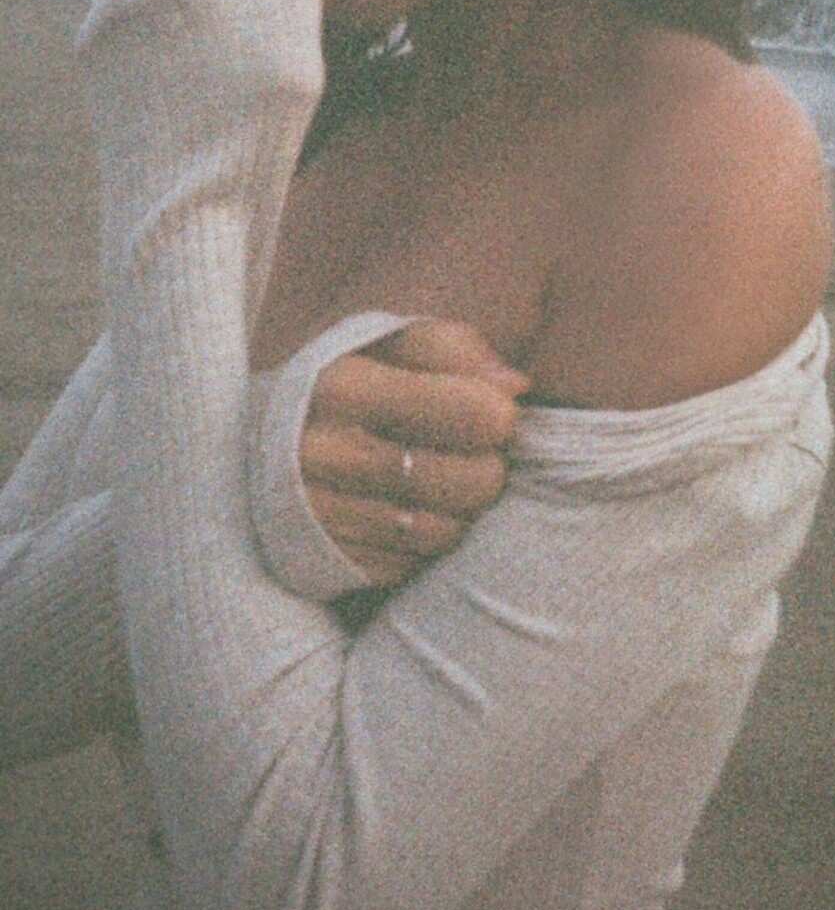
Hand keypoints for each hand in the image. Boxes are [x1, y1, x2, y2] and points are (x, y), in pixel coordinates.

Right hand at [299, 321, 531, 585]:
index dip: (499, 415)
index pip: (476, 415)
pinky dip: (424, 541)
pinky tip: (405, 511)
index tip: (487, 409)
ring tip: (440, 480)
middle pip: (474, 481)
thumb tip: (516, 388)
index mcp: (344, 386)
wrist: (244, 448)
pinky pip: (416, 564)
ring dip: (461, 509)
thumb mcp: (382, 344)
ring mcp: (324, 516)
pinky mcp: (329, 562)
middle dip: (488, 465)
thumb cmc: (339, 384)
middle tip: (469, 452)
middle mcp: (328, 454)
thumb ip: (453, 350)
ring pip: (450, 530)